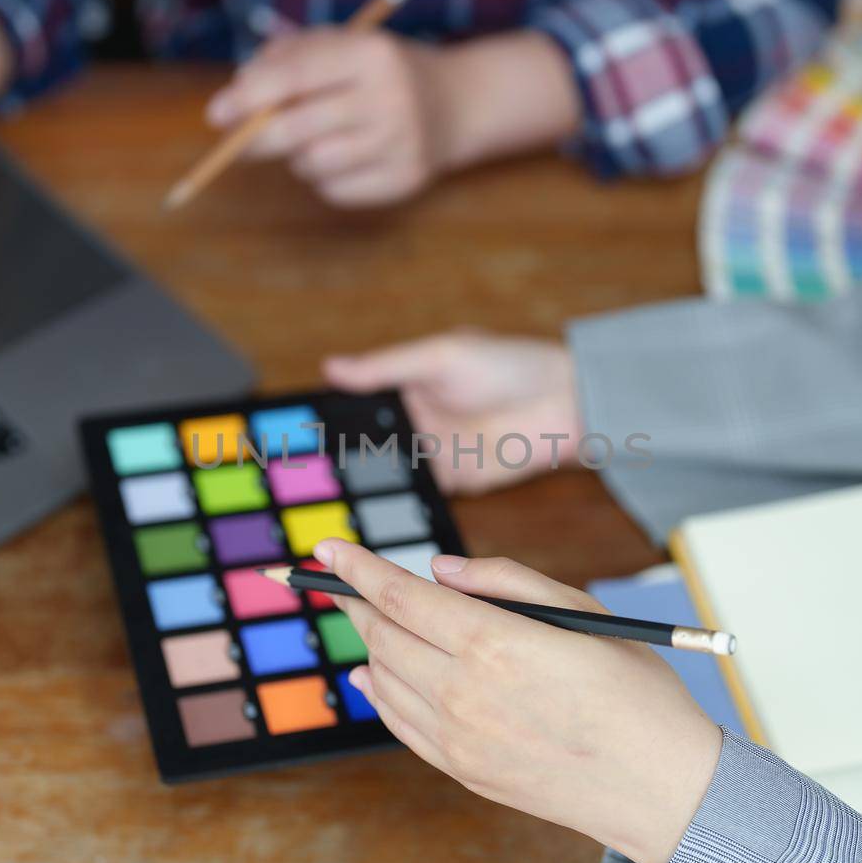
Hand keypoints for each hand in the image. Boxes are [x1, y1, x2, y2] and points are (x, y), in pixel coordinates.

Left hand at [206, 28, 463, 206]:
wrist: (456, 103)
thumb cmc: (378, 72)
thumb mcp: (340, 45)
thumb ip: (286, 59)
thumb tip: (237, 96)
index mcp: (371, 54)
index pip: (296, 76)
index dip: (248, 97)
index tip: (216, 114)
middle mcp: (390, 98)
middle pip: (298, 129)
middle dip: (257, 138)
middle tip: (238, 142)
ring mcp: (400, 143)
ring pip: (312, 165)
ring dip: (298, 158)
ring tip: (316, 140)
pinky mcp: (404, 180)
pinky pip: (334, 191)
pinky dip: (324, 179)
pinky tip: (345, 158)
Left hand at [320, 539, 721, 862]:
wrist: (660, 788)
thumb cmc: (633, 689)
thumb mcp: (580, 611)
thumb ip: (504, 580)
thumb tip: (438, 571)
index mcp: (496, 644)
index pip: (401, 597)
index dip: (358, 568)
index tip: (328, 550)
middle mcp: (465, 693)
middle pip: (383, 636)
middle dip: (357, 601)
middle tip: (344, 580)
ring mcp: (458, 739)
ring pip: (382, 679)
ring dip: (368, 643)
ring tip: (367, 618)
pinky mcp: (462, 770)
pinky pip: (398, 723)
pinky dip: (377, 691)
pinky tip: (371, 674)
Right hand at [323, 330, 580, 493]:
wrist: (567, 402)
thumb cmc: (509, 364)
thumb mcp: (441, 356)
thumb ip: (386, 367)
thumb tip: (331, 367)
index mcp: (409, 384)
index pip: (360, 404)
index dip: (331, 418)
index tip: (294, 433)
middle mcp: (418, 421)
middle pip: (369, 443)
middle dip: (341, 458)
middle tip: (303, 476)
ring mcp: (436, 453)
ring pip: (390, 472)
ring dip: (367, 483)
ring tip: (330, 495)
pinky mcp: (458, 482)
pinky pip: (421, 494)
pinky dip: (401, 501)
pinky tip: (374, 507)